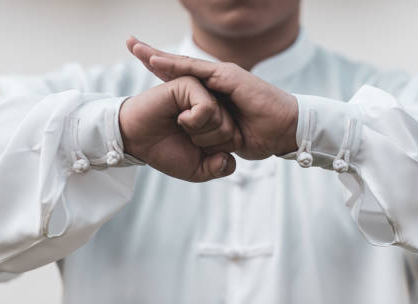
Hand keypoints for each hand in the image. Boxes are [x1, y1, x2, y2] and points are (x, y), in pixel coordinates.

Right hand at [119, 76, 240, 181]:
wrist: (136, 141)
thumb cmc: (165, 151)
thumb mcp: (197, 169)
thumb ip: (218, 168)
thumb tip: (227, 159)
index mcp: (218, 123)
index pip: (235, 142)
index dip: (216, 154)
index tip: (196, 148)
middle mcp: (214, 106)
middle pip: (232, 132)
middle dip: (209, 144)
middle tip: (188, 137)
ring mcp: (204, 93)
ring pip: (222, 120)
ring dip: (200, 134)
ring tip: (183, 126)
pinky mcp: (190, 84)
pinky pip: (207, 108)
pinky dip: (194, 121)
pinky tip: (180, 118)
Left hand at [127, 37, 298, 159]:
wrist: (286, 130)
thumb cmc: (262, 135)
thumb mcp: (228, 136)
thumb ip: (212, 134)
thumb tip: (200, 144)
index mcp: (215, 95)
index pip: (183, 82)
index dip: (162, 73)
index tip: (140, 66)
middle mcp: (217, 81)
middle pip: (179, 67)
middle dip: (153, 57)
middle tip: (131, 44)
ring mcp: (222, 76)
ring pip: (184, 65)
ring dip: (158, 57)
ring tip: (136, 47)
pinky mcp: (229, 76)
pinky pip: (196, 70)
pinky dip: (175, 65)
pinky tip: (156, 60)